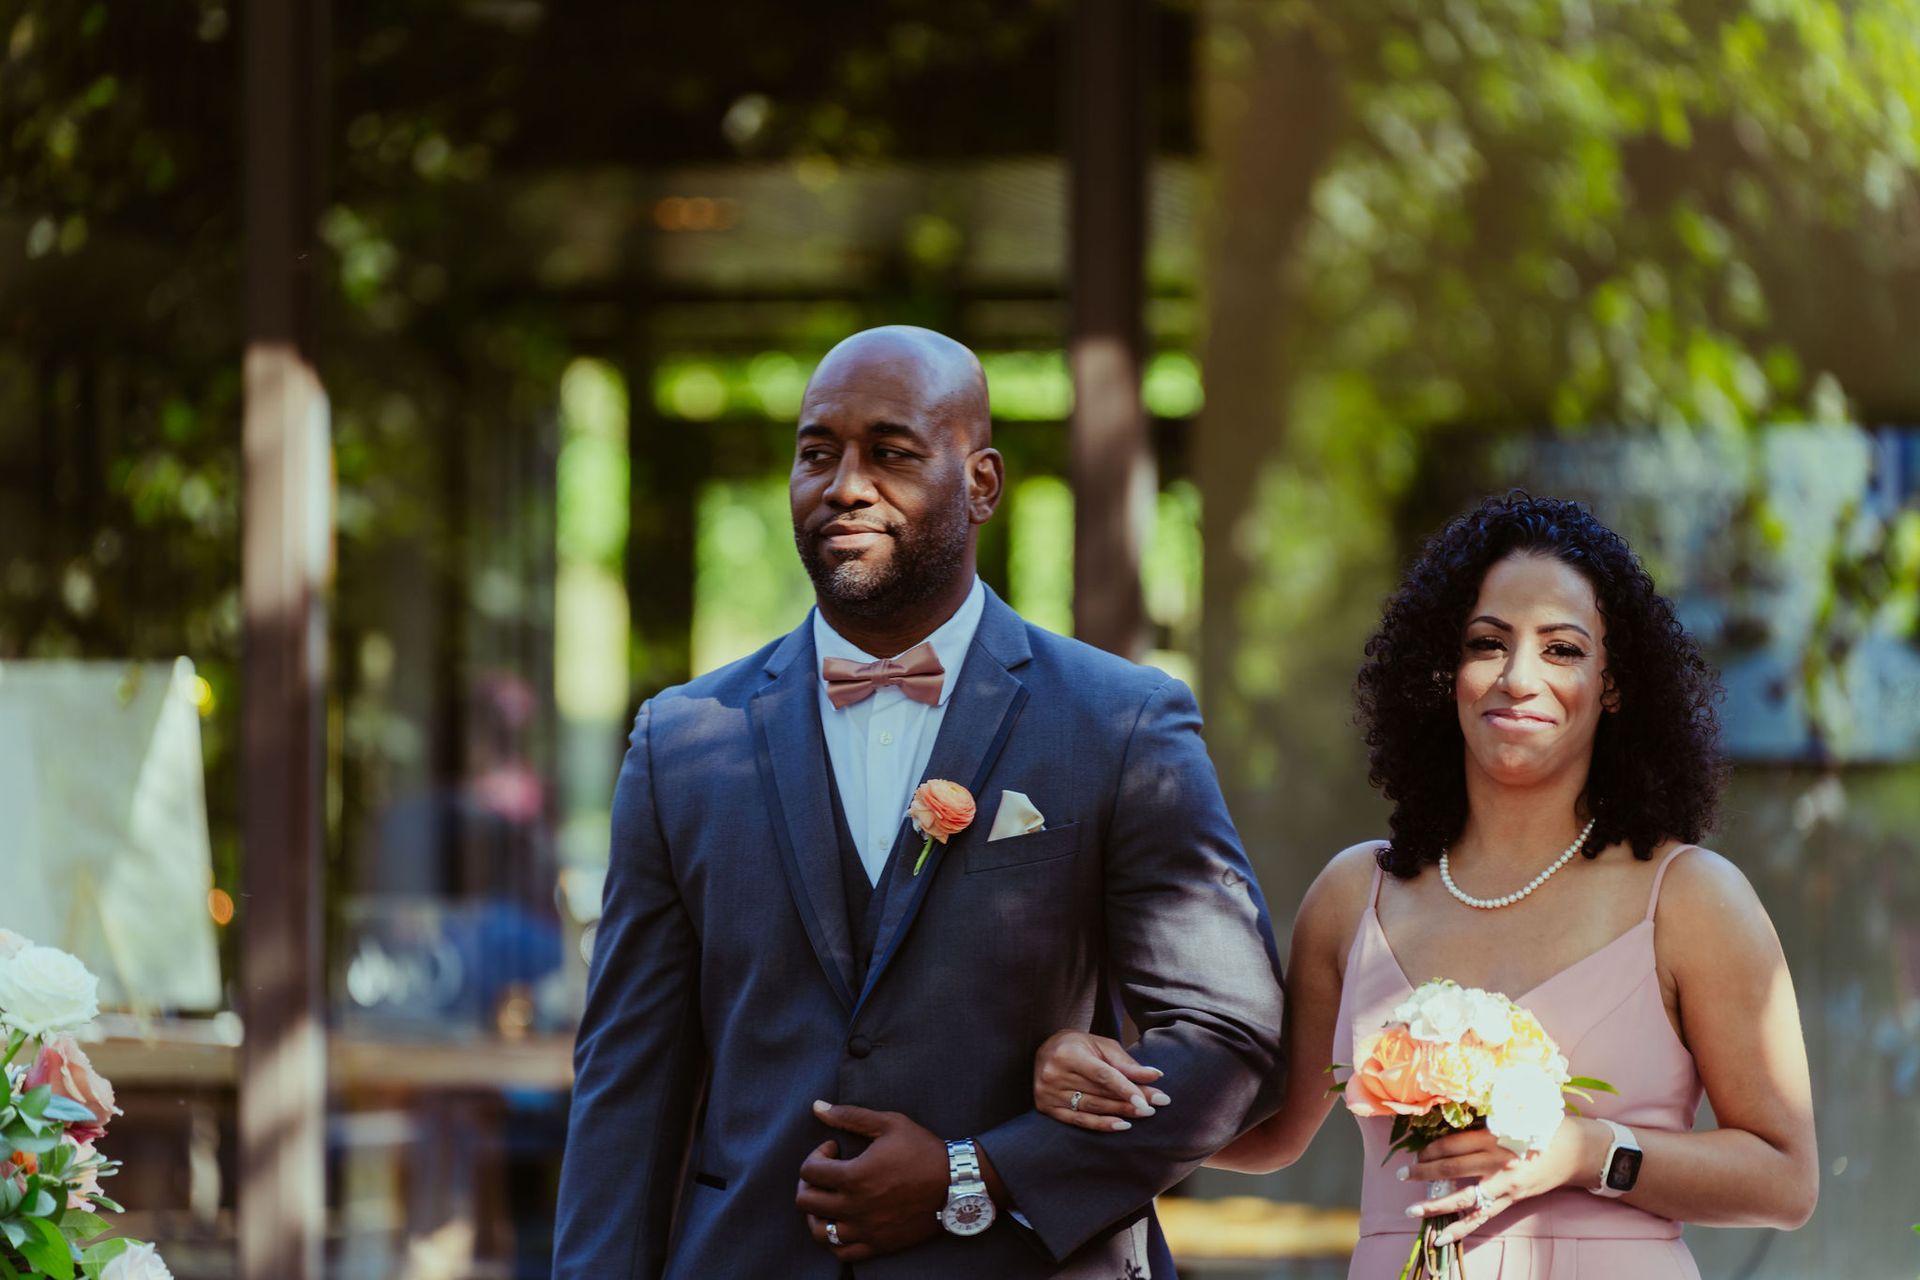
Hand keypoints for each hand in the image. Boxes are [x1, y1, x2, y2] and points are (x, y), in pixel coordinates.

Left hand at [795, 1100, 947, 1261]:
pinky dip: (835, 1239)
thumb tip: (817, 1106)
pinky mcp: (878, 1244)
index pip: (808, 1171)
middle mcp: (855, 1207)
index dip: (816, 1154)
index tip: (834, 1149)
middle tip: (826, 1173)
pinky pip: (842, 1253)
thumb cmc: (923, 1150)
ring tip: (829, 1199)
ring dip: (816, 1214)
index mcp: (855, 1176)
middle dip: (809, 1182)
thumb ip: (850, 1115)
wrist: (956, 1184)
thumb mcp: (889, 1123)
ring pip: (819, 1232)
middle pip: (806, 1201)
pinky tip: (844, 1221)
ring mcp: (866, 1230)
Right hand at [1032, 1030, 1170, 1131]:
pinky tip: (1122, 1125)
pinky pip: (1079, 1121)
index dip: (1126, 1088)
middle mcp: (1054, 1074)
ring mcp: (1048, 1093)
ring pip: (1092, 1108)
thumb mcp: (1102, 1046)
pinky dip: (1102, 1125)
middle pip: (1100, 1093)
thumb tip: (1155, 1076)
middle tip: (1155, 1107)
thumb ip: (1126, 1063)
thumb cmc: (1079, 1045)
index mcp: (1068, 1053)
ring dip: (1121, 1113)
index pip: (1102, 1075)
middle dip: (1130, 1101)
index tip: (1149, 1099)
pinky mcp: (1046, 1108)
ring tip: (1144, 1114)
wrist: (1046, 1050)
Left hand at [1403, 1118, 1609, 1246]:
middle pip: (1451, 1168)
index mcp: (1493, 1135)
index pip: (1452, 1145)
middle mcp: (1496, 1160)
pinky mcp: (1512, 1199)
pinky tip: (1442, 1237)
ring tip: (1412, 1211)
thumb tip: (1455, 1115)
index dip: (1430, 1150)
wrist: (1579, 1151)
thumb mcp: (1515, 1114)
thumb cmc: (1545, 1126)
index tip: (1415, 1153)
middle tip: (1401, 1175)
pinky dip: (1461, 1227)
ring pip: (1463, 1197)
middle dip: (1422, 1173)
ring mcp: (1504, 1183)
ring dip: (1435, 1205)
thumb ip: (1487, 1118)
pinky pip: (1482, 1216)